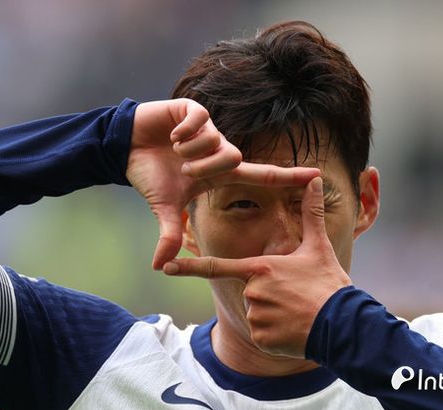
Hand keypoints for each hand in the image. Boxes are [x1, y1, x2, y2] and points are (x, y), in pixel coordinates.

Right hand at [126, 99, 320, 268]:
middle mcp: (221, 149)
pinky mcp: (193, 110)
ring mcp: (209, 129)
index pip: (263, 175)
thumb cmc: (151, 175)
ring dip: (191, 150)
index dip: (290, 176)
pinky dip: (183, 131)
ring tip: (174, 149)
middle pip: (235, 158)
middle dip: (205, 166)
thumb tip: (158, 267)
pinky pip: (199, 121)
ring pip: (216, 141)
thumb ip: (170, 233)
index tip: (317, 175)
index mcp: (221, 172)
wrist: (125, 147)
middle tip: (184, 168)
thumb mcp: (164, 206)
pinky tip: (171, 133)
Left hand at [163, 177, 351, 357]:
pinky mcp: (261, 339)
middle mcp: (252, 292)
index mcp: (260, 268)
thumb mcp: (318, 247)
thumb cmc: (328, 284)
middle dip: (269, 296)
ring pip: (256, 314)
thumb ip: (311, 213)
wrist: (343, 324)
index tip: (165, 266)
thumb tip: (313, 179)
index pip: (217, 266)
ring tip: (298, 313)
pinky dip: (276, 334)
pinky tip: (294, 330)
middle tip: (296, 297)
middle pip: (250, 292)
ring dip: (273, 315)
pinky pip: (262, 335)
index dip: (189, 266)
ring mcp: (255, 316)